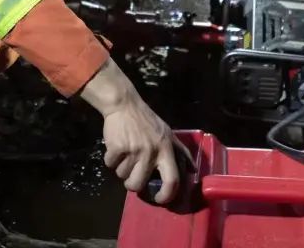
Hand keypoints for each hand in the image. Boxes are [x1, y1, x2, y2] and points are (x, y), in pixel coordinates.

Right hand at [81, 60, 180, 203]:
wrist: (125, 104)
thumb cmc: (147, 120)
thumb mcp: (167, 133)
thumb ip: (180, 151)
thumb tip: (193, 170)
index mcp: (166, 150)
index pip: (172, 180)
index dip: (166, 195)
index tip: (159, 199)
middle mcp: (151, 152)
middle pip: (138, 184)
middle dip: (132, 184)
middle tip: (131, 177)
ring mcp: (133, 150)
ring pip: (122, 175)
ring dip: (120, 168)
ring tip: (124, 154)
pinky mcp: (117, 148)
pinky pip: (110, 165)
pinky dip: (110, 159)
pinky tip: (115, 147)